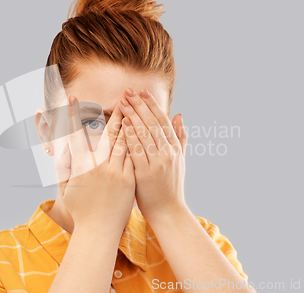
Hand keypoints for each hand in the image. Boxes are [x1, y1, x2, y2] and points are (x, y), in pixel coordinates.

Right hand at [57, 96, 135, 233]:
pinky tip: (140, 130)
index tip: (71, 99)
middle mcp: (97, 166)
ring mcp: (115, 172)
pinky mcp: (129, 180)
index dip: (73, 114)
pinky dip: (135, 142)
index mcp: (79, 166)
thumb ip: (64, 167)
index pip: (75, 134)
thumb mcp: (66, 188)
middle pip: (105, 133)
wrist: (98, 232)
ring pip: (121, 142)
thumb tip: (62, 148)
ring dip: (126, 123)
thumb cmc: (80, 211)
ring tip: (131, 109)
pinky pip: (133, 156)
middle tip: (118, 98)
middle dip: (112, 113)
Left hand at [118, 88, 187, 222]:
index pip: (162, 121)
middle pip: (153, 124)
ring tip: (123, 102)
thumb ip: (179, 137)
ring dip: (133, 116)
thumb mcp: (180, 160)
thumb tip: (179, 115)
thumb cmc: (170, 186)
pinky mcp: (146, 174)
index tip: (142, 91)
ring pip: (145, 134)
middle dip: (140, 105)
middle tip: (128, 91)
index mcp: (174, 149)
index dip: (152, 105)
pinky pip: (137, 151)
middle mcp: (168, 153)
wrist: (168, 212)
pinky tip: (123, 124)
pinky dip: (130, 136)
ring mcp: (158, 163)